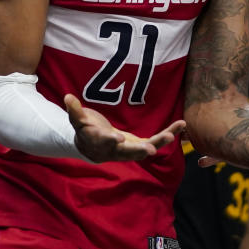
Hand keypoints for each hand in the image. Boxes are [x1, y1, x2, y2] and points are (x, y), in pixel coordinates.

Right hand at [65, 93, 185, 162]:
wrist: (92, 148)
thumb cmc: (85, 130)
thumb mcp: (78, 121)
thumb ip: (75, 111)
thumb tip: (68, 97)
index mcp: (100, 143)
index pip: (105, 142)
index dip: (110, 140)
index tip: (117, 138)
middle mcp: (116, 150)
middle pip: (129, 152)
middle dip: (139, 150)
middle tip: (150, 150)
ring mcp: (130, 149)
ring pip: (146, 148)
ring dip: (160, 141)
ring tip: (172, 134)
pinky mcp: (140, 145)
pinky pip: (156, 140)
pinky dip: (168, 133)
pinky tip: (181, 125)